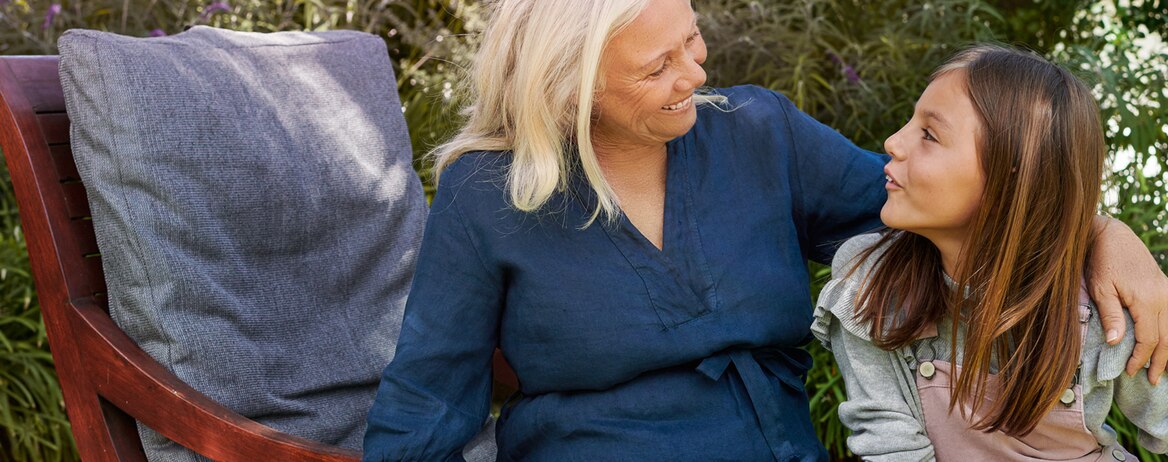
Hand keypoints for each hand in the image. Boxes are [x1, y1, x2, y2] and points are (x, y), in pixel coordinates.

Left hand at [1088, 216, 1167, 384]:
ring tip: (1163, 369)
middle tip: (1153, 381)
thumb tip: (1117, 343)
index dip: (1140, 358)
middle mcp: (1163, 297)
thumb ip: (1111, 315)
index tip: (1128, 372)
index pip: (1148, 339)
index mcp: (1147, 300)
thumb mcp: (1100, 288)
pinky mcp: (1165, 287)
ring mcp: (1167, 291)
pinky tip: (1166, 343)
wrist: (1112, 234)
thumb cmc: (1101, 261)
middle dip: (1160, 361)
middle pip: (1166, 338)